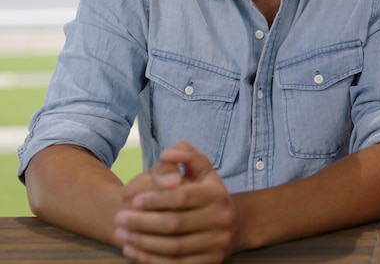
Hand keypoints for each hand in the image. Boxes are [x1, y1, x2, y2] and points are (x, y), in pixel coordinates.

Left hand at [114, 141, 237, 262]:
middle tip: (119, 218)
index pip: (182, 197)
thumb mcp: (200, 168)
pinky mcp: (209, 263)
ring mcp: (216, 243)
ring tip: (121, 235)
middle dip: (143, 222)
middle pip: (175, 224)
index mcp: (216, 194)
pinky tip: (132, 251)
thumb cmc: (206, 191)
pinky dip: (150, 260)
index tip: (132, 200)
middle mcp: (220, 219)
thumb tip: (167, 154)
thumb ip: (184, 155)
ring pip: (173, 248)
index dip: (155, 200)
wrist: (233, 224)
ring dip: (142, 243)